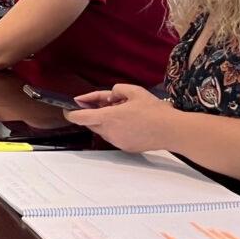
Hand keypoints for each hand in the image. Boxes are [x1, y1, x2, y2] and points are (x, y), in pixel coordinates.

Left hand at [63, 84, 180, 152]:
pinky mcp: (125, 147)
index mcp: (109, 117)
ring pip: (102, 130)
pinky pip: (113, 136)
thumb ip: (115, 90)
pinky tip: (128, 122)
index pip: (81, 118)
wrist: (171, 130)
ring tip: (121, 111)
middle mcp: (110, 132)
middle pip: (91, 123)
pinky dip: (114, 129)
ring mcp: (117, 141)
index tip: (68, 109)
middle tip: (103, 103)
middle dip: (92, 113)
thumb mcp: (134, 91)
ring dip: (104, 121)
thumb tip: (108, 95)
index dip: (71, 114)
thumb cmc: (154, 111)